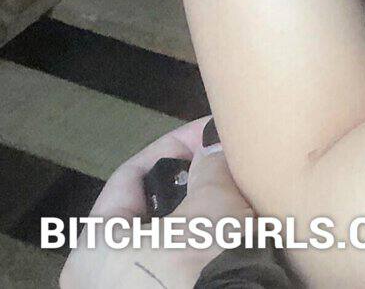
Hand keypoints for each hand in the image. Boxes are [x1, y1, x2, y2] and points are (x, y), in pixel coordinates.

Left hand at [60, 118, 256, 288]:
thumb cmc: (201, 259)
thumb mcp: (211, 200)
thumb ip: (208, 165)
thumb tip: (212, 147)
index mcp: (90, 251)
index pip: (130, 177)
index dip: (176, 145)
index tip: (210, 130)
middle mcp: (95, 284)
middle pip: (146, 215)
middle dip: (188, 185)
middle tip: (222, 163)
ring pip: (162, 246)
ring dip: (197, 219)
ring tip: (234, 196)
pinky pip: (175, 273)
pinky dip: (198, 252)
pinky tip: (231, 236)